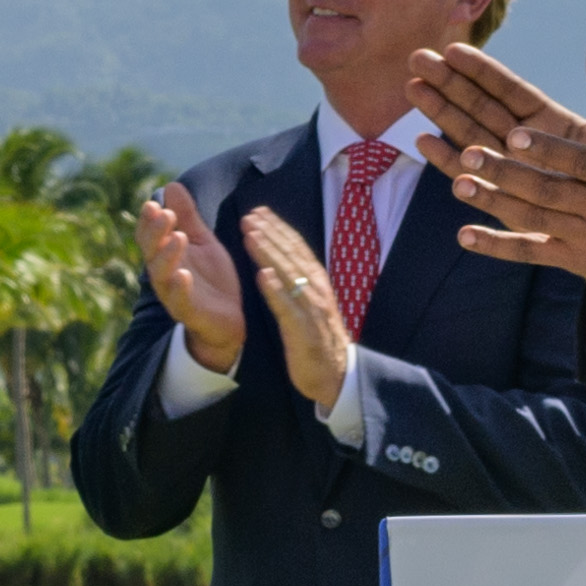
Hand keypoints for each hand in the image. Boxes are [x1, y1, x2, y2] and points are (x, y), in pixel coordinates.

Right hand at [130, 181, 247, 374]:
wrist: (230, 319)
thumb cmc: (212, 279)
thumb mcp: (203, 242)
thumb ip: (188, 217)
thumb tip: (171, 185)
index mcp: (166, 256)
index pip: (149, 236)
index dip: (148, 221)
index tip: (153, 203)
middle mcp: (165, 274)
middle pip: (151, 252)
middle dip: (155, 233)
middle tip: (165, 214)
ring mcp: (175, 295)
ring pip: (162, 276)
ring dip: (167, 256)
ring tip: (177, 238)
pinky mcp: (190, 313)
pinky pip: (180, 302)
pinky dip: (179, 289)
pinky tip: (183, 275)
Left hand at [240, 207, 359, 421]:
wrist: (336, 374)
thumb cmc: (318, 338)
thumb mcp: (308, 303)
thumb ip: (296, 280)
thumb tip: (278, 259)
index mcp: (316, 281)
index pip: (296, 247)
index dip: (277, 227)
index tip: (258, 210)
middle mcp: (316, 289)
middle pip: (291, 255)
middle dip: (270, 232)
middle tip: (249, 215)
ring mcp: (311, 309)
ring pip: (289, 275)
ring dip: (269, 253)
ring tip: (250, 235)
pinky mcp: (303, 331)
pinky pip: (288, 307)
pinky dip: (276, 290)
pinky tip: (262, 276)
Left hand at [409, 33, 585, 314]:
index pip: (581, 162)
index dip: (550, 150)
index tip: (516, 133)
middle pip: (548, 190)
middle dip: (509, 173)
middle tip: (470, 153)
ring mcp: (583, 237)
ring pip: (534, 218)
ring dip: (495, 202)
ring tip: (458, 183)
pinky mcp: (570, 259)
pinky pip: (531, 253)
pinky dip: (498, 246)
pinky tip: (464, 235)